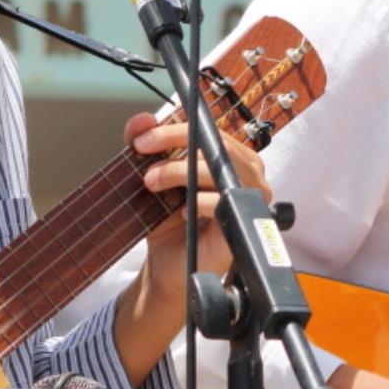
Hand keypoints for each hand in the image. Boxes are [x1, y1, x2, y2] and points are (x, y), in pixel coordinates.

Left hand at [112, 111, 270, 383]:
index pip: (208, 131)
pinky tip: (180, 213)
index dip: (175, 127)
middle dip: (175, 141)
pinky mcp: (244, 224)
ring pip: (220, 168)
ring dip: (181, 170)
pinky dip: (199, 203)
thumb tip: (140, 120)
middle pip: (217, 144)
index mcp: (228, 160)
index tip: (142, 137)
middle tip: (142, 151)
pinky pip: (225, 203)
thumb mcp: (153, 178)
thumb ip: (148, 147)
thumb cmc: (167, 223)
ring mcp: (248, 199)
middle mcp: (245, 175)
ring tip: (153, 182)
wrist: (167, 268)